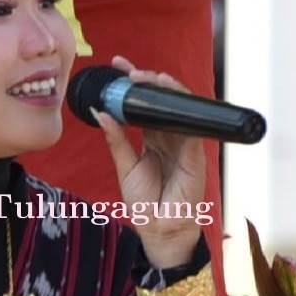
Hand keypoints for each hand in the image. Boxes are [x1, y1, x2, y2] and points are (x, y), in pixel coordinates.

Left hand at [93, 55, 206, 268]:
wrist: (160, 229)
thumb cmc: (145, 203)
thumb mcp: (125, 167)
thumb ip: (116, 140)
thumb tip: (100, 112)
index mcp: (154, 139)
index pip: (144, 105)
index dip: (133, 85)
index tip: (117, 66)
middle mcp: (171, 137)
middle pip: (161, 101)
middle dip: (146, 80)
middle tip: (126, 69)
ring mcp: (184, 143)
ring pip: (178, 107)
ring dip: (163, 88)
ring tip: (144, 76)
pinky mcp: (195, 152)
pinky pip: (190, 124)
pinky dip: (181, 107)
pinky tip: (168, 93)